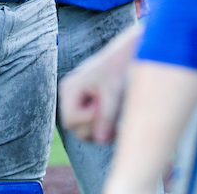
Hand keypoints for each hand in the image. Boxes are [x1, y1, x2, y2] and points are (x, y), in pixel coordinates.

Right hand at [58, 26, 140, 143]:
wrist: (126, 57)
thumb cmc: (118, 70)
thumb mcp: (113, 92)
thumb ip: (107, 115)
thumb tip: (101, 139)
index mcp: (70, 89)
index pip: (70, 120)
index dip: (88, 120)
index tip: (104, 108)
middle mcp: (70, 97)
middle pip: (77, 129)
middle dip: (96, 125)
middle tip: (113, 112)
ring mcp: (78, 102)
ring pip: (85, 130)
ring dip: (102, 126)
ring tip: (116, 112)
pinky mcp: (87, 106)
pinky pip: (93, 125)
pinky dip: (105, 123)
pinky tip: (116, 113)